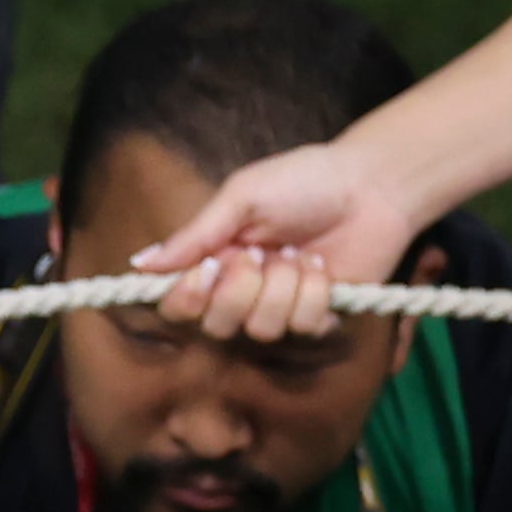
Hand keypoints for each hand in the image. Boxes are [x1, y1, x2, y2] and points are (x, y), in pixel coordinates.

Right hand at [126, 143, 421, 341]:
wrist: (371, 187)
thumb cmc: (303, 181)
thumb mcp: (240, 197)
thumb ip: (194, 236)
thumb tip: (139, 263)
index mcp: (212, 260)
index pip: (177, 304)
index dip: (189, 297)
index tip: (210, 268)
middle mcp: (240, 291)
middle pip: (217, 326)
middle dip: (243, 289)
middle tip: (264, 253)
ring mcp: (279, 307)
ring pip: (262, 329)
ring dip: (284, 287)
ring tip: (300, 255)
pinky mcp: (317, 317)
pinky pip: (302, 327)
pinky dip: (314, 293)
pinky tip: (322, 268)